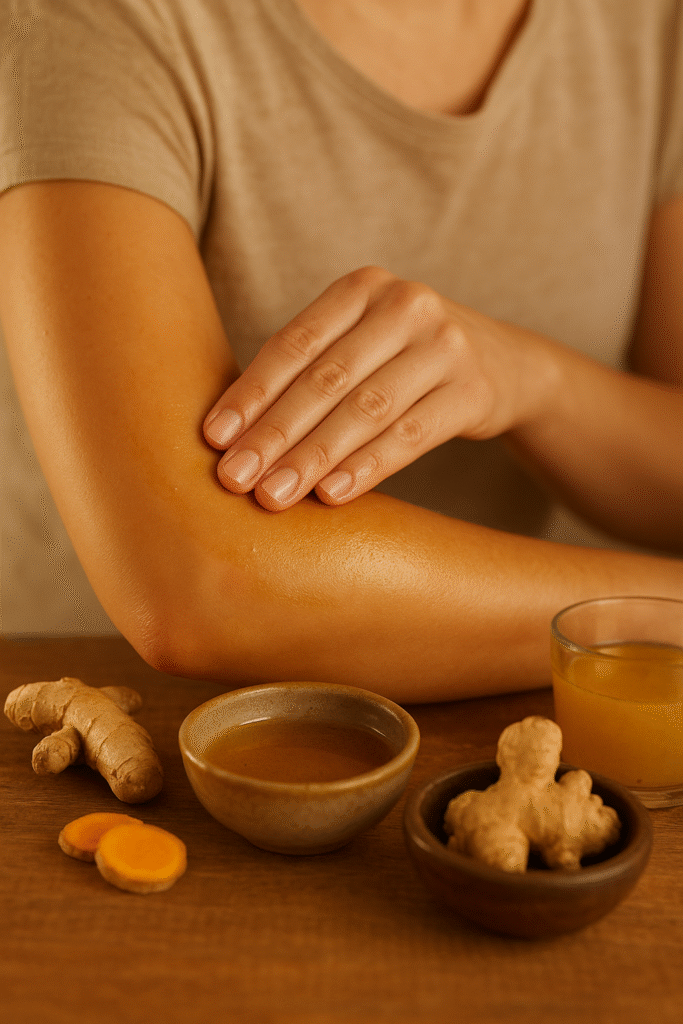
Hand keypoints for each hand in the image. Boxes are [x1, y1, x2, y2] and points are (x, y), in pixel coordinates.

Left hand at [203, 266, 555, 510]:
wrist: (504, 364)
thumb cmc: (403, 358)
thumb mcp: (362, 341)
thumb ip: (310, 369)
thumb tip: (230, 436)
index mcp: (363, 287)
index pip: (295, 343)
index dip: (252, 392)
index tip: (214, 438)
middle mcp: (406, 305)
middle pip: (326, 378)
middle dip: (274, 433)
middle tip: (234, 479)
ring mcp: (445, 346)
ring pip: (366, 409)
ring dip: (313, 458)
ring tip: (273, 495)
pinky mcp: (473, 391)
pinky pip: (411, 436)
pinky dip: (368, 467)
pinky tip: (332, 495)